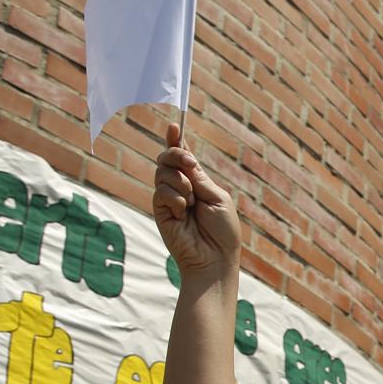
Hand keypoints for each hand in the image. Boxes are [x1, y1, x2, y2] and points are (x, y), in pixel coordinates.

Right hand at [153, 123, 240, 284]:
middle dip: (176, 155)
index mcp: (198, 182)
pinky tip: (183, 212)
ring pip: (162, 172)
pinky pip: (161, 190)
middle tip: (189, 165)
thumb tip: (185, 154)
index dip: (176, 141)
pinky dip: (175, 198)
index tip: (174, 125)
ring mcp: (169, 198)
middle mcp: (181, 187)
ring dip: (181, 183)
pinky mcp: (159, 209)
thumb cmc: (223, 231)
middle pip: (167, 158)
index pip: (183, 158)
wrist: (214, 258)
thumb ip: (198, 177)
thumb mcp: (217, 197)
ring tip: (192, 203)